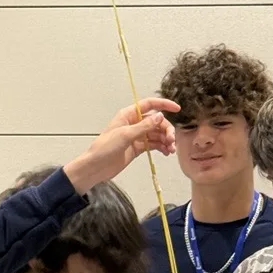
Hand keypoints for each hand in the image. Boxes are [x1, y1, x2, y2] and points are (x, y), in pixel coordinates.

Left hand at [64, 98, 179, 192]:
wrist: (96, 167)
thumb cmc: (104, 149)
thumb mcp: (125, 135)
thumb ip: (144, 126)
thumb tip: (160, 116)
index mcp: (128, 115)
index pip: (149, 105)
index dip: (163, 105)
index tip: (177, 109)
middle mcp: (134, 124)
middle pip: (156, 122)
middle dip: (166, 130)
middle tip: (171, 141)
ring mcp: (136, 136)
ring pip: (156, 134)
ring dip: (165, 140)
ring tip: (170, 150)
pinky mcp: (138, 148)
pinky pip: (153, 144)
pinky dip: (161, 147)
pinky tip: (166, 152)